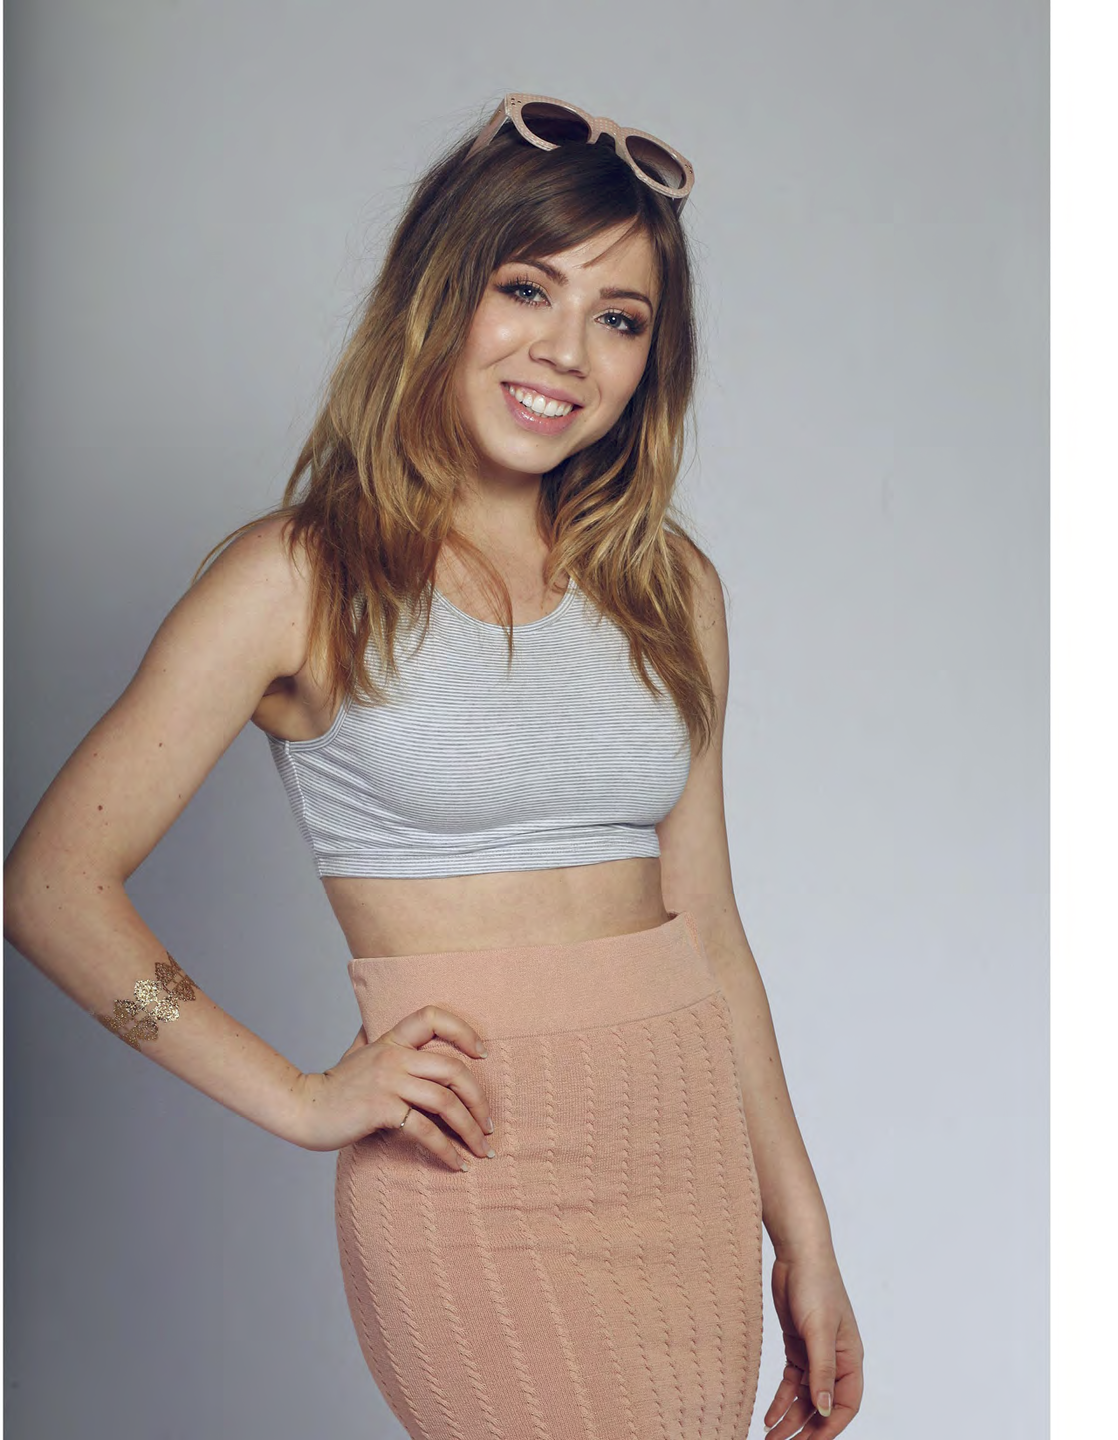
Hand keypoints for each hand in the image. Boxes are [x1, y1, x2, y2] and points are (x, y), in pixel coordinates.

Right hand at [290, 1005, 495, 1169]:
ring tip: (480, 1149)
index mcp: (392, 1040)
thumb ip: (375, 1039)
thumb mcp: (358, 1053)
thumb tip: (377, 1023)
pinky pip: (425, 1129)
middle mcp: (393, 1056)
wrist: (303, 1108)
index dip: (463, 1030)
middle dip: (479, 1098)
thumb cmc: (335, 1085)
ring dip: (470, 1128)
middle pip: (453, 1068)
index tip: (482, 1054)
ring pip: (445, 1100)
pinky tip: (455, 1163)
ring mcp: (388, 1082)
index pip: (433, 1017)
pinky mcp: (381, 1110)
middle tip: (488, 1124)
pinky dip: (446, 1149)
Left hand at [762, 1248, 863, 1437]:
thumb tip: (824, 1412)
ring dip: (790, 1419)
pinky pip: (791, 1383)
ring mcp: (815, 1354)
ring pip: (805, 1398)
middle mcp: (835, 1360)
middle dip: (805, 1429)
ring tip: (771, 1438)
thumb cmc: (816, 1286)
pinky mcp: (797, 1346)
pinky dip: (781, 1400)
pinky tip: (769, 1416)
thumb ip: (822, 1372)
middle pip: (822, 1406)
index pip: (845, 1405)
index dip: (829, 1427)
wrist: (797, 1254)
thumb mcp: (818, 1331)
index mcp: (850, 1358)